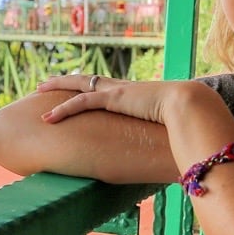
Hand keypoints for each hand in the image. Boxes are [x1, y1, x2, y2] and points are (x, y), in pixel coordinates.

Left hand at [35, 73, 217, 127]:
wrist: (194, 108)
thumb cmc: (189, 122)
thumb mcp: (172, 130)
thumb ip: (166, 139)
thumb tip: (172, 155)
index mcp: (136, 94)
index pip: (107, 88)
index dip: (90, 87)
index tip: (78, 89)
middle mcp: (124, 89)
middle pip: (88, 80)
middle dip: (66, 81)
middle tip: (47, 83)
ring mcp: (118, 91)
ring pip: (79, 85)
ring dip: (57, 88)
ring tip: (39, 90)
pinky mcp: (114, 99)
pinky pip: (82, 102)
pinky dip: (63, 110)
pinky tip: (48, 118)